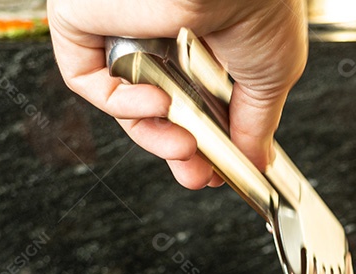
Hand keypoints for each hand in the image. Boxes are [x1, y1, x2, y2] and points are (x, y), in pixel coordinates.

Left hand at [48, 0, 307, 188]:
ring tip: (185, 147)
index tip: (215, 171)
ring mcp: (120, 22)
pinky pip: (90, 79)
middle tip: (196, 175)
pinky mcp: (84, 20)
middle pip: (155, 104)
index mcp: (203, 29)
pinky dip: (121, 104)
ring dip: (154, 133)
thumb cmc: (258, 1)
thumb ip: (256, 123)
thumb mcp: (271, 75)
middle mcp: (160, 22)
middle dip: (176, 148)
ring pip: (124, 98)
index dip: (202, 139)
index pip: (190, 95)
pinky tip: (157, 103)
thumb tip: (255, 162)